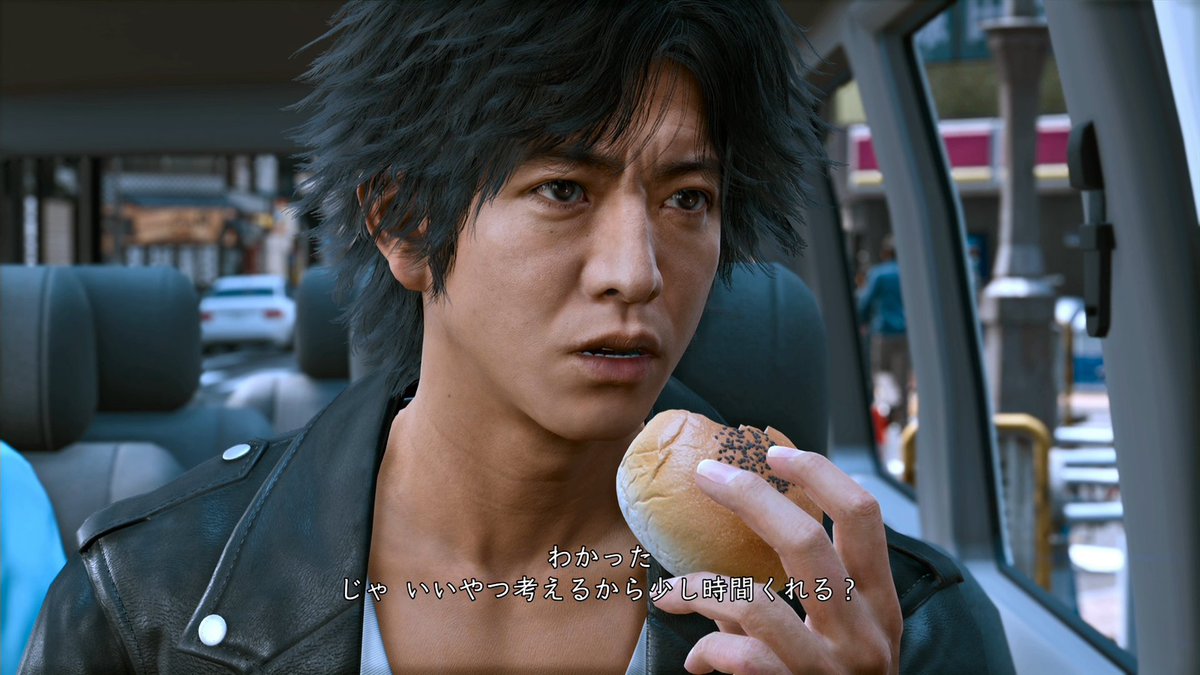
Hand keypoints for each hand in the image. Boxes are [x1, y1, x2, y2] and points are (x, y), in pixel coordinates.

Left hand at [651, 446, 902, 673]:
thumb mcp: (838, 639)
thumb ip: (792, 596)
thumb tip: (727, 555)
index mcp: (880, 603)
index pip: (863, 516)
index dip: (819, 473)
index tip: (775, 451)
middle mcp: (865, 632)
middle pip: (807, 541)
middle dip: (750, 497)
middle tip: (708, 475)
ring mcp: (832, 670)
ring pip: (756, 605)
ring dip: (698, 590)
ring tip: (670, 593)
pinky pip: (739, 660)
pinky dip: (706, 654)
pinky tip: (695, 660)